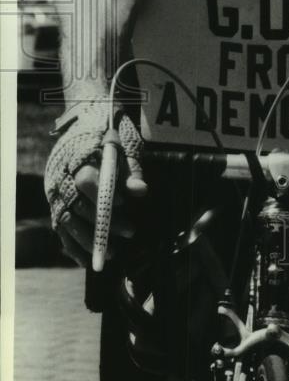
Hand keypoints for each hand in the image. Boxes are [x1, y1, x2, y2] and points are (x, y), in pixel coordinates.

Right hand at [44, 102, 147, 266]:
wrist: (83, 121)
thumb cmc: (107, 133)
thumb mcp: (123, 143)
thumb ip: (130, 169)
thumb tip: (141, 190)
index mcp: (78, 157)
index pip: (87, 179)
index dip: (103, 194)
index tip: (121, 203)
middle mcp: (62, 177)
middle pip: (80, 205)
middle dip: (105, 222)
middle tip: (131, 231)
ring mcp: (56, 193)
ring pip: (68, 222)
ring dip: (89, 240)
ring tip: (113, 253)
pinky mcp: (55, 204)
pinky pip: (61, 229)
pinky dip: (72, 246)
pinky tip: (86, 259)